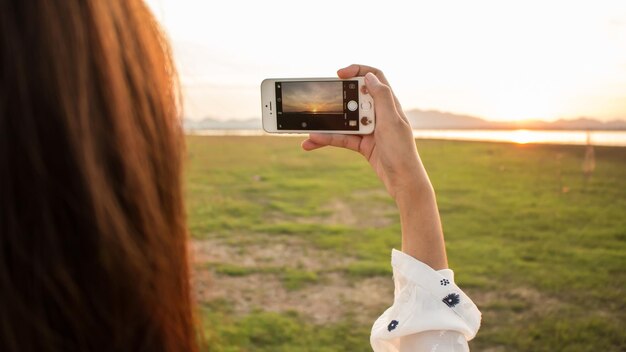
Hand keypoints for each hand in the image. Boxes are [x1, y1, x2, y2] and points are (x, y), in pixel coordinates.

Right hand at [301, 64, 432, 200]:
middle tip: (319, 103)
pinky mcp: (362, 144)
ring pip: (343, 121)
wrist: (403, 181)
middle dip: (335, 100)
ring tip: (307, 128)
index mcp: (388, 104)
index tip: (339, 74)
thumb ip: (381, 98)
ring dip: (325, 125)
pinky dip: (327, 139)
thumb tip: (369, 76)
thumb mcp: (391, 122)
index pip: (374, 77)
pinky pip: (341, 137)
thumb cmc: (401, 152)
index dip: (357, 71)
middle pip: (353, 99)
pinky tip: (313, 141)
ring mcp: (369, 129)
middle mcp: (378, 114)